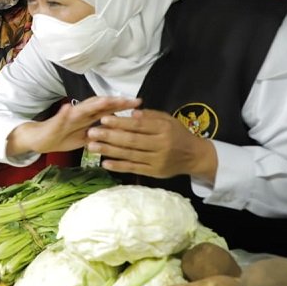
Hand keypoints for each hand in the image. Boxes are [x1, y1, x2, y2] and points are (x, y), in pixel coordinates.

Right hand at [7, 96, 142, 155]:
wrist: (39, 139)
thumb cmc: (62, 137)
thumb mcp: (85, 138)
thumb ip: (100, 134)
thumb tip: (118, 134)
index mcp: (88, 117)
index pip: (108, 109)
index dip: (123, 107)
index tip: (140, 106)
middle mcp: (80, 113)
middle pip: (99, 105)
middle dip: (116, 102)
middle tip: (132, 101)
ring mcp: (67, 117)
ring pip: (82, 108)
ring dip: (94, 103)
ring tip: (108, 100)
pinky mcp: (55, 123)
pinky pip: (59, 117)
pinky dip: (64, 113)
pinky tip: (68, 109)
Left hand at [86, 109, 217, 181]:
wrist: (194, 156)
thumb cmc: (177, 134)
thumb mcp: (168, 120)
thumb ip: (150, 116)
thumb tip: (131, 113)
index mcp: (164, 129)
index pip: (139, 126)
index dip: (120, 122)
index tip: (103, 119)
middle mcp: (161, 145)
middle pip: (132, 140)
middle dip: (109, 136)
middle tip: (91, 132)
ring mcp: (157, 160)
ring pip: (130, 155)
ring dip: (109, 151)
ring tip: (92, 146)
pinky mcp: (154, 172)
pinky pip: (133, 169)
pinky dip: (118, 166)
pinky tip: (104, 163)